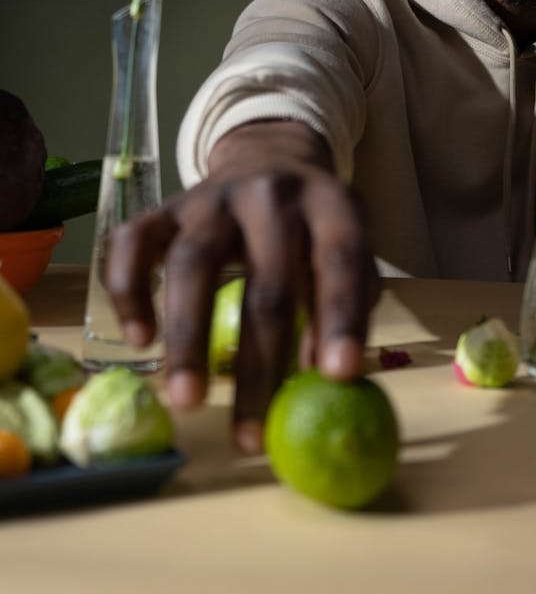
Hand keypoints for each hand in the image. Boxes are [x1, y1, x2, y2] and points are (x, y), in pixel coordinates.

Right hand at [105, 120, 378, 452]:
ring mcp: (212, 197)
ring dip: (188, 338)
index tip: (338, 378)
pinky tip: (140, 340)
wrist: (267, 158)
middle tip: (250, 435)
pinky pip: (133, 243)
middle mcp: (270, 194)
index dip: (342, 317)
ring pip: (191, 265)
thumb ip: (346, 303)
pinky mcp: (165, 206)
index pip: (341, 260)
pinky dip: (130, 292)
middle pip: (264, 280)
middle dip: (259, 364)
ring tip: (188, 401)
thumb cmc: (313, 228)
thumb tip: (322, 375)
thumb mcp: (346, 251)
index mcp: (330, 204)